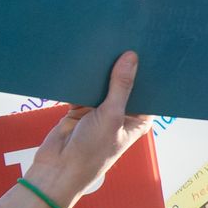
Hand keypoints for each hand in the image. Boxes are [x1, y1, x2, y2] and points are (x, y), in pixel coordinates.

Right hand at [0, 52, 152, 207]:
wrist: (56, 169)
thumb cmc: (92, 151)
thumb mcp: (111, 116)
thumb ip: (120, 86)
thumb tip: (131, 57)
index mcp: (139, 119)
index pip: (149, 90)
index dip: (149, 72)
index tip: (152, 47)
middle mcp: (122, 114)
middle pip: (125, 84)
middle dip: (123, 67)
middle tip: (127, 37)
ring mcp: (100, 111)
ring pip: (104, 84)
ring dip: (102, 70)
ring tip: (107, 41)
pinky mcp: (80, 108)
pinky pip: (84, 87)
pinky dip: (83, 78)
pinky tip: (85, 58)